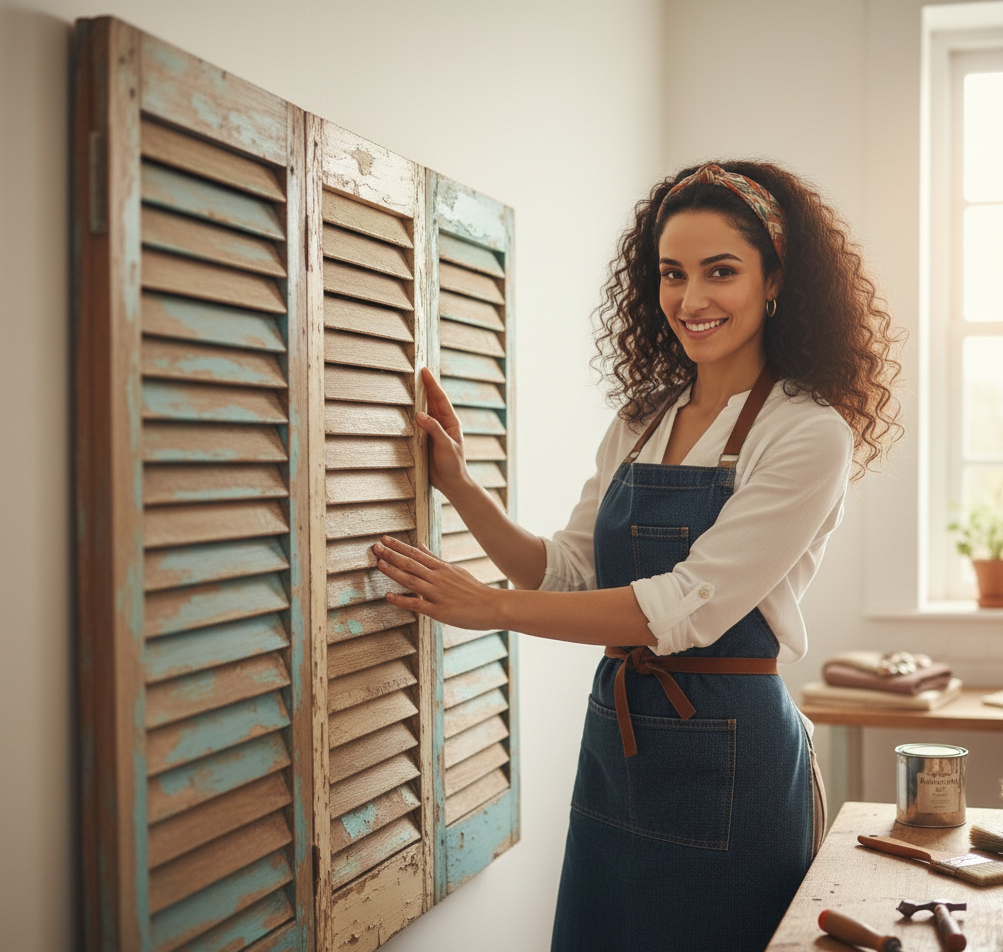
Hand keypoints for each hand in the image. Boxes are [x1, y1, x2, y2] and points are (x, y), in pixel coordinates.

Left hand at [374, 535, 502, 630]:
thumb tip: (419, 545)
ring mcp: (438, 594)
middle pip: (411, 564)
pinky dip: (402, 600)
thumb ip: (435, 559)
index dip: (399, 547)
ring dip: (394, 572)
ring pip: (412, 581)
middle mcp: (438, 578)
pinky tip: (388, 596)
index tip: (384, 539)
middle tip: (376, 547)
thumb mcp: (455, 569)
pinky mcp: (439, 611)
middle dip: (392, 555)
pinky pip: (417, 605)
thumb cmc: (473, 589)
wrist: (493, 606)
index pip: (416, 554)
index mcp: (442, 568)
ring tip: (379, 564)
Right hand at [418, 367, 469, 497]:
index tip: (424, 371)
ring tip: (410, 384)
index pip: (440, 399)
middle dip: (425, 386)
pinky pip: (417, 423)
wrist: (451, 483)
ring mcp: (433, 431)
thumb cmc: (453, 465)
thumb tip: (420, 414)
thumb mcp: (446, 446)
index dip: (432, 384)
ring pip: (425, 410)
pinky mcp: (425, 439)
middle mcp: (442, 424)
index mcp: (450, 422)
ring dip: (418, 398)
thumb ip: (434, 430)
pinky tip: (405, 408)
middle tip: (416, 370)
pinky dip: (412, 414)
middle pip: (432, 400)